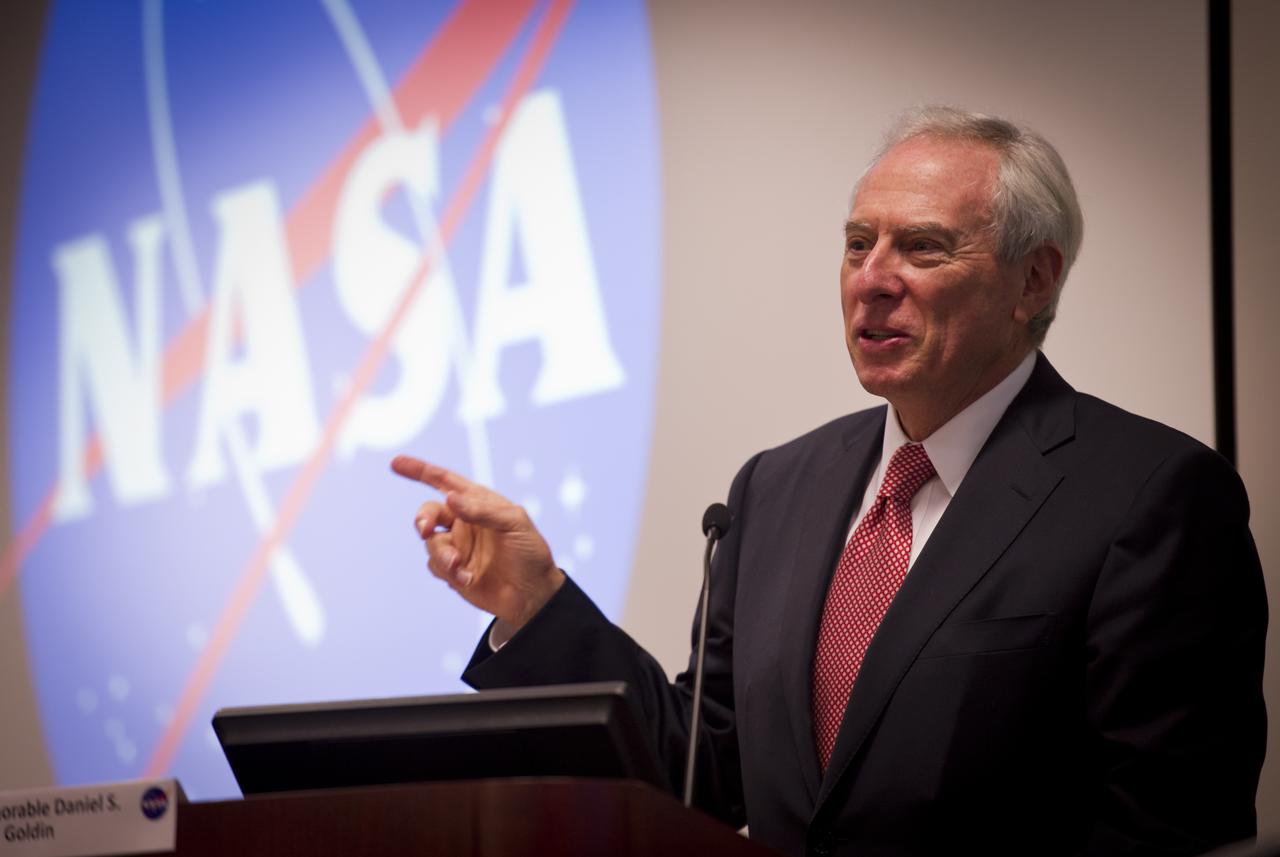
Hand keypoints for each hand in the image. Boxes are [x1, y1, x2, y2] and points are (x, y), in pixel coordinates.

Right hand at [390, 455, 564, 633]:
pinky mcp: (453, 571)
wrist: (533, 595)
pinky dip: (448, 571)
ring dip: (442, 553)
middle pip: (429, 512)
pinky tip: (468, 578)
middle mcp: (464, 522)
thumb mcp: (515, 524)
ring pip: (430, 543)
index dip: (420, 471)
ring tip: (459, 565)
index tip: (396, 463)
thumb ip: (482, 510)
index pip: (445, 481)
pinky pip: (435, 566)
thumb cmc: (530, 552)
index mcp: (478, 503)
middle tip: (425, 529)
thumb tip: (450, 498)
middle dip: (422, 519)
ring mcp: (457, 547)